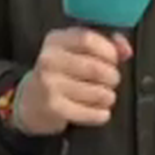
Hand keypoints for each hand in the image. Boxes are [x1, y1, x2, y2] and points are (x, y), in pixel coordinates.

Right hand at [11, 27, 133, 135]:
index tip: (114, 59)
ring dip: (108, 97)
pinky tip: (97, 111)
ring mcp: (50, 84)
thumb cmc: (58, 74)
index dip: (108, 50)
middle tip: (110, 81)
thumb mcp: (74, 52)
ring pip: (98, 92)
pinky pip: (91, 113)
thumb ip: (104, 45)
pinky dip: (101, 114)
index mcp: (55, 41)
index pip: (87, 39)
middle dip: (112, 77)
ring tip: (103, 96)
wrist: (30, 101)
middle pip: (96, 68)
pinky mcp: (54, 107)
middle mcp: (49, 60)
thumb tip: (125, 49)